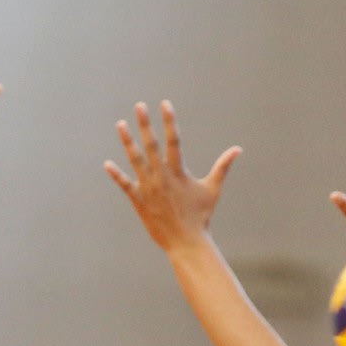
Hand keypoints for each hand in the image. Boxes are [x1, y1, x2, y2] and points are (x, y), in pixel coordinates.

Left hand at [105, 100, 240, 250]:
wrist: (186, 242)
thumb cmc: (201, 216)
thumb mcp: (212, 189)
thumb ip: (222, 167)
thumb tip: (238, 149)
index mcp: (179, 172)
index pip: (174, 140)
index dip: (169, 121)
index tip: (165, 104)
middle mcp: (162, 177)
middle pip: (151, 145)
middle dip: (145, 124)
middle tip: (139, 105)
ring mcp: (149, 188)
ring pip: (135, 160)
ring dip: (127, 141)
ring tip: (120, 124)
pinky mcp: (139, 201)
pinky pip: (125, 185)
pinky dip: (116, 175)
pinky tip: (107, 164)